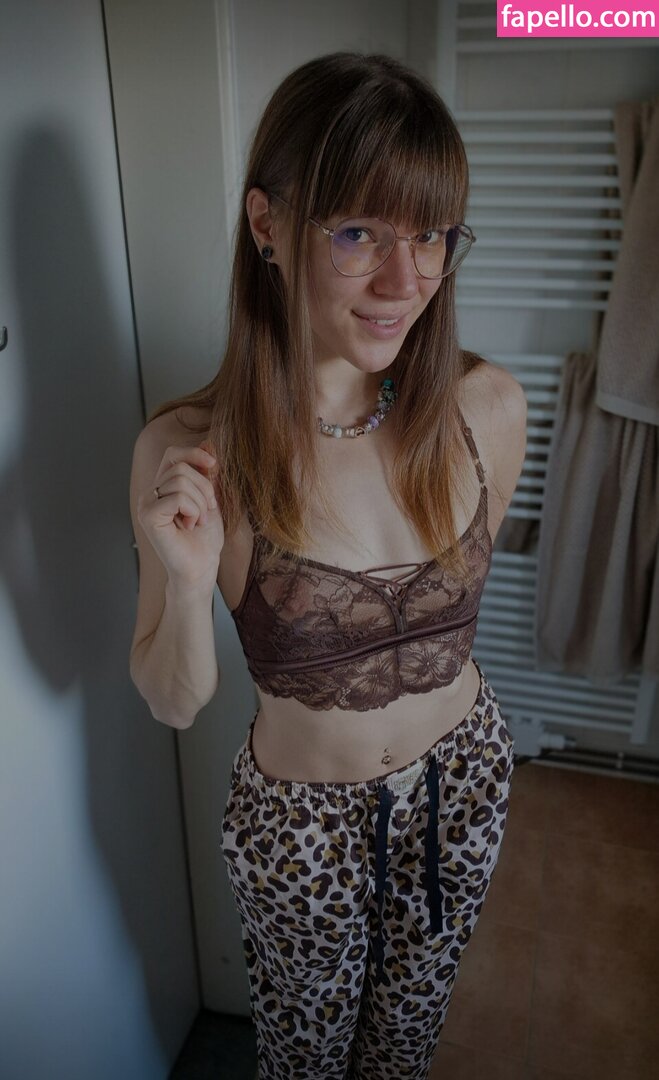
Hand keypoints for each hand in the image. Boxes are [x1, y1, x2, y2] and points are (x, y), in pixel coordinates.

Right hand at [137, 440, 224, 591]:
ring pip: (180, 480)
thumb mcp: (211, 499)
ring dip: (200, 502)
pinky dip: (193, 510)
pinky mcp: (148, 516)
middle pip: (181, 467)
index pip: (173, 454)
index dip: (194, 453)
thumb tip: (208, 441)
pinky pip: (177, 497)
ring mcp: (146, 504)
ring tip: (197, 521)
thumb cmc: (205, 540)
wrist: (201, 568)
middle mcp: (151, 494)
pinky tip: (189, 526)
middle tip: (207, 511)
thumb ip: (207, 473)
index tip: (214, 465)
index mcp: (163, 487)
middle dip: (205, 487)